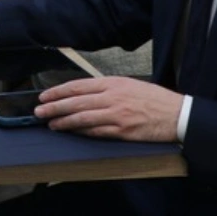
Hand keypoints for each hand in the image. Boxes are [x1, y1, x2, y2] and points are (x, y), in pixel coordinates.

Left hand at [36, 77, 182, 141]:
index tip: (44, 95)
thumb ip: (105, 88)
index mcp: (112, 83)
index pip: (77, 86)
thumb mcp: (128, 84)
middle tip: (39, 111)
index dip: (57, 91)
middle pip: (75, 102)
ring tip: (51, 123)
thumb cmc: (153, 98)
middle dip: (54, 107)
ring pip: (82, 118)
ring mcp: (116, 115)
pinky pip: (97, 132)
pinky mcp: (123, 131)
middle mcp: (112, 98)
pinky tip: (72, 132)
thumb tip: (82, 93)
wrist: (178, 114)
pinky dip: (82, 132)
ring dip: (64, 122)